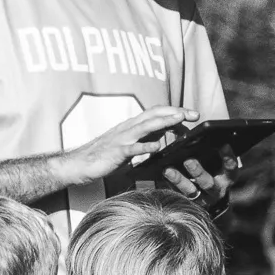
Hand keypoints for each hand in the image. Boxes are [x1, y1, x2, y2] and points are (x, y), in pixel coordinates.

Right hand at [56, 106, 192, 186]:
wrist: (80, 164)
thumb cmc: (105, 156)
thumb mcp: (129, 146)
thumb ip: (144, 141)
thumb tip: (162, 139)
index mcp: (133, 126)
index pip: (157, 112)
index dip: (175, 111)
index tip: (192, 115)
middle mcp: (129, 127)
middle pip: (155, 114)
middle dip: (176, 112)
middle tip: (194, 114)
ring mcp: (123, 138)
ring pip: (146, 126)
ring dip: (164, 122)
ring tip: (180, 120)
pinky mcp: (117, 152)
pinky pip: (133, 148)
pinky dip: (145, 146)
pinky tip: (156, 147)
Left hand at [163, 149, 234, 212]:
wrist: (212, 199)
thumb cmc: (216, 172)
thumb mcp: (221, 164)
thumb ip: (215, 153)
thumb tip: (203, 137)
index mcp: (228, 177)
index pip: (231, 167)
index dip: (228, 157)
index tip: (224, 144)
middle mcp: (217, 190)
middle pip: (208, 183)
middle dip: (198, 172)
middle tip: (188, 160)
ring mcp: (203, 199)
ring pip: (190, 191)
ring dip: (179, 180)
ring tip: (167, 170)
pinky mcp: (190, 203)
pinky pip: (178, 194)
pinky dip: (170, 185)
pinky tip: (162, 174)